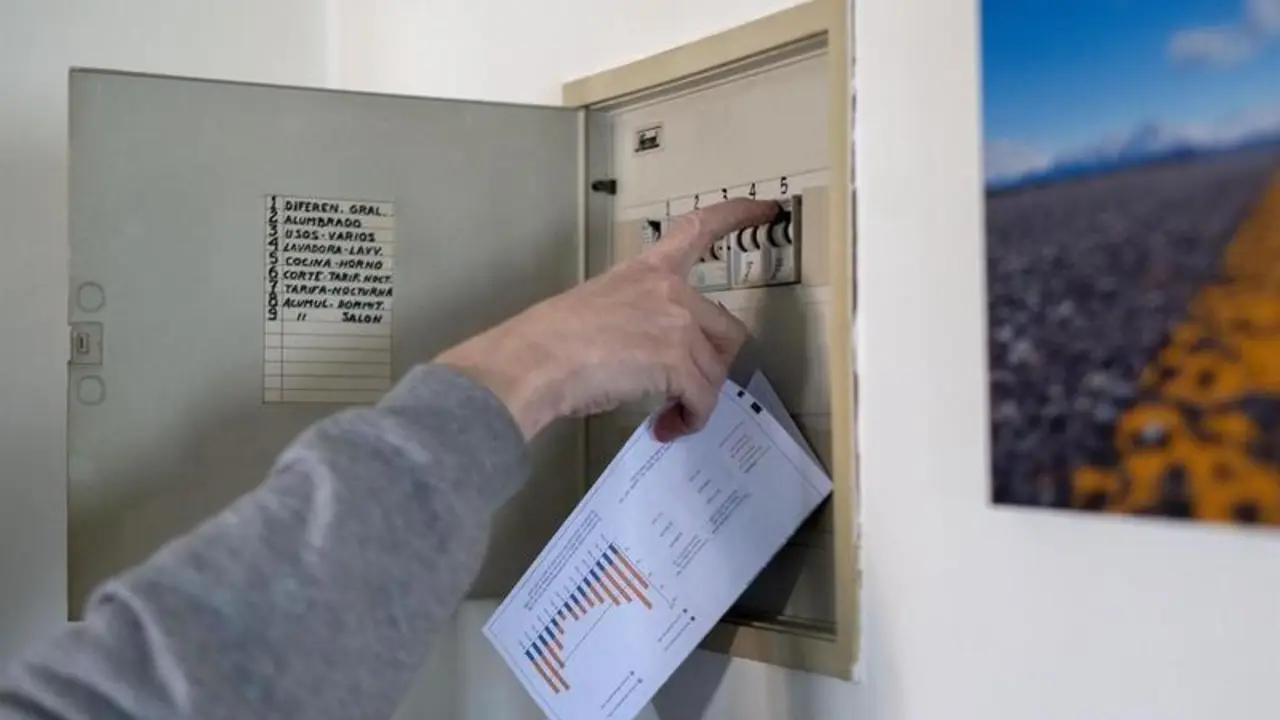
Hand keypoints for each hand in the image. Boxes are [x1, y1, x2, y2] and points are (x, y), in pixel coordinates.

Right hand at [435, 198, 780, 441]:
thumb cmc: (549, 340)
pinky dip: (691, 419)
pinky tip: (668, 428)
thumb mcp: (599, 307)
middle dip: (713, 365)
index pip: (699, 230)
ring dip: (696, 400)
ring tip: (669, 418)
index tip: (767, 207)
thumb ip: (636, 318)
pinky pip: (702, 398)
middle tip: (686, 390)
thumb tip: (647, 358)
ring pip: (714, 371)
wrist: (534, 361)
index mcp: (647, 270)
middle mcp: (671, 291)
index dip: (736, 215)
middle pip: (726, 329)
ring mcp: (677, 324)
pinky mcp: (677, 361)